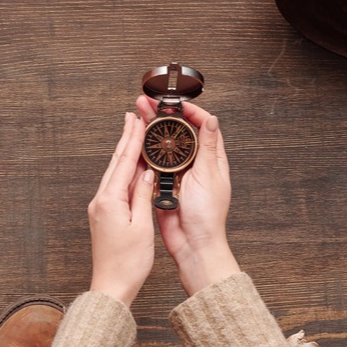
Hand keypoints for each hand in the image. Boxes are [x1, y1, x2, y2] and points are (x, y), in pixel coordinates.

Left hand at [88, 112, 155, 306]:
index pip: (124, 162)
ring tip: (132, 135)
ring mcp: (100, 208)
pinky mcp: (103, 216)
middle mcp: (101, 201)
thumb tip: (146, 173)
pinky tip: (131, 168)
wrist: (111, 286)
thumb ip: (143, 196)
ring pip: (114, 174)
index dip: (132, 139)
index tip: (137, 120)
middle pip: (116, 163)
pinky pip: (114, 187)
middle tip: (132, 117)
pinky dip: (124, 172)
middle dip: (126, 139)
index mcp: (110, 200)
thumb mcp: (142, 226)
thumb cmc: (128, 263)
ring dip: (125, 154)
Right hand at [136, 96, 239, 295]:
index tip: (174, 102)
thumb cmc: (207, 215)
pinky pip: (152, 165)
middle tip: (147, 103)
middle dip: (162, 116)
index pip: (202, 126)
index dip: (189, 111)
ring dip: (151, 131)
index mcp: (211, 160)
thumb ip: (208, 147)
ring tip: (137, 115)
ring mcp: (177, 174)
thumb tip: (212, 120)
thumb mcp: (209, 175)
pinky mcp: (162, 185)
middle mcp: (194, 164)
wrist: (193, 244)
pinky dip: (143, 152)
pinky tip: (134, 140)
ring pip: (163, 146)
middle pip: (178, 133)